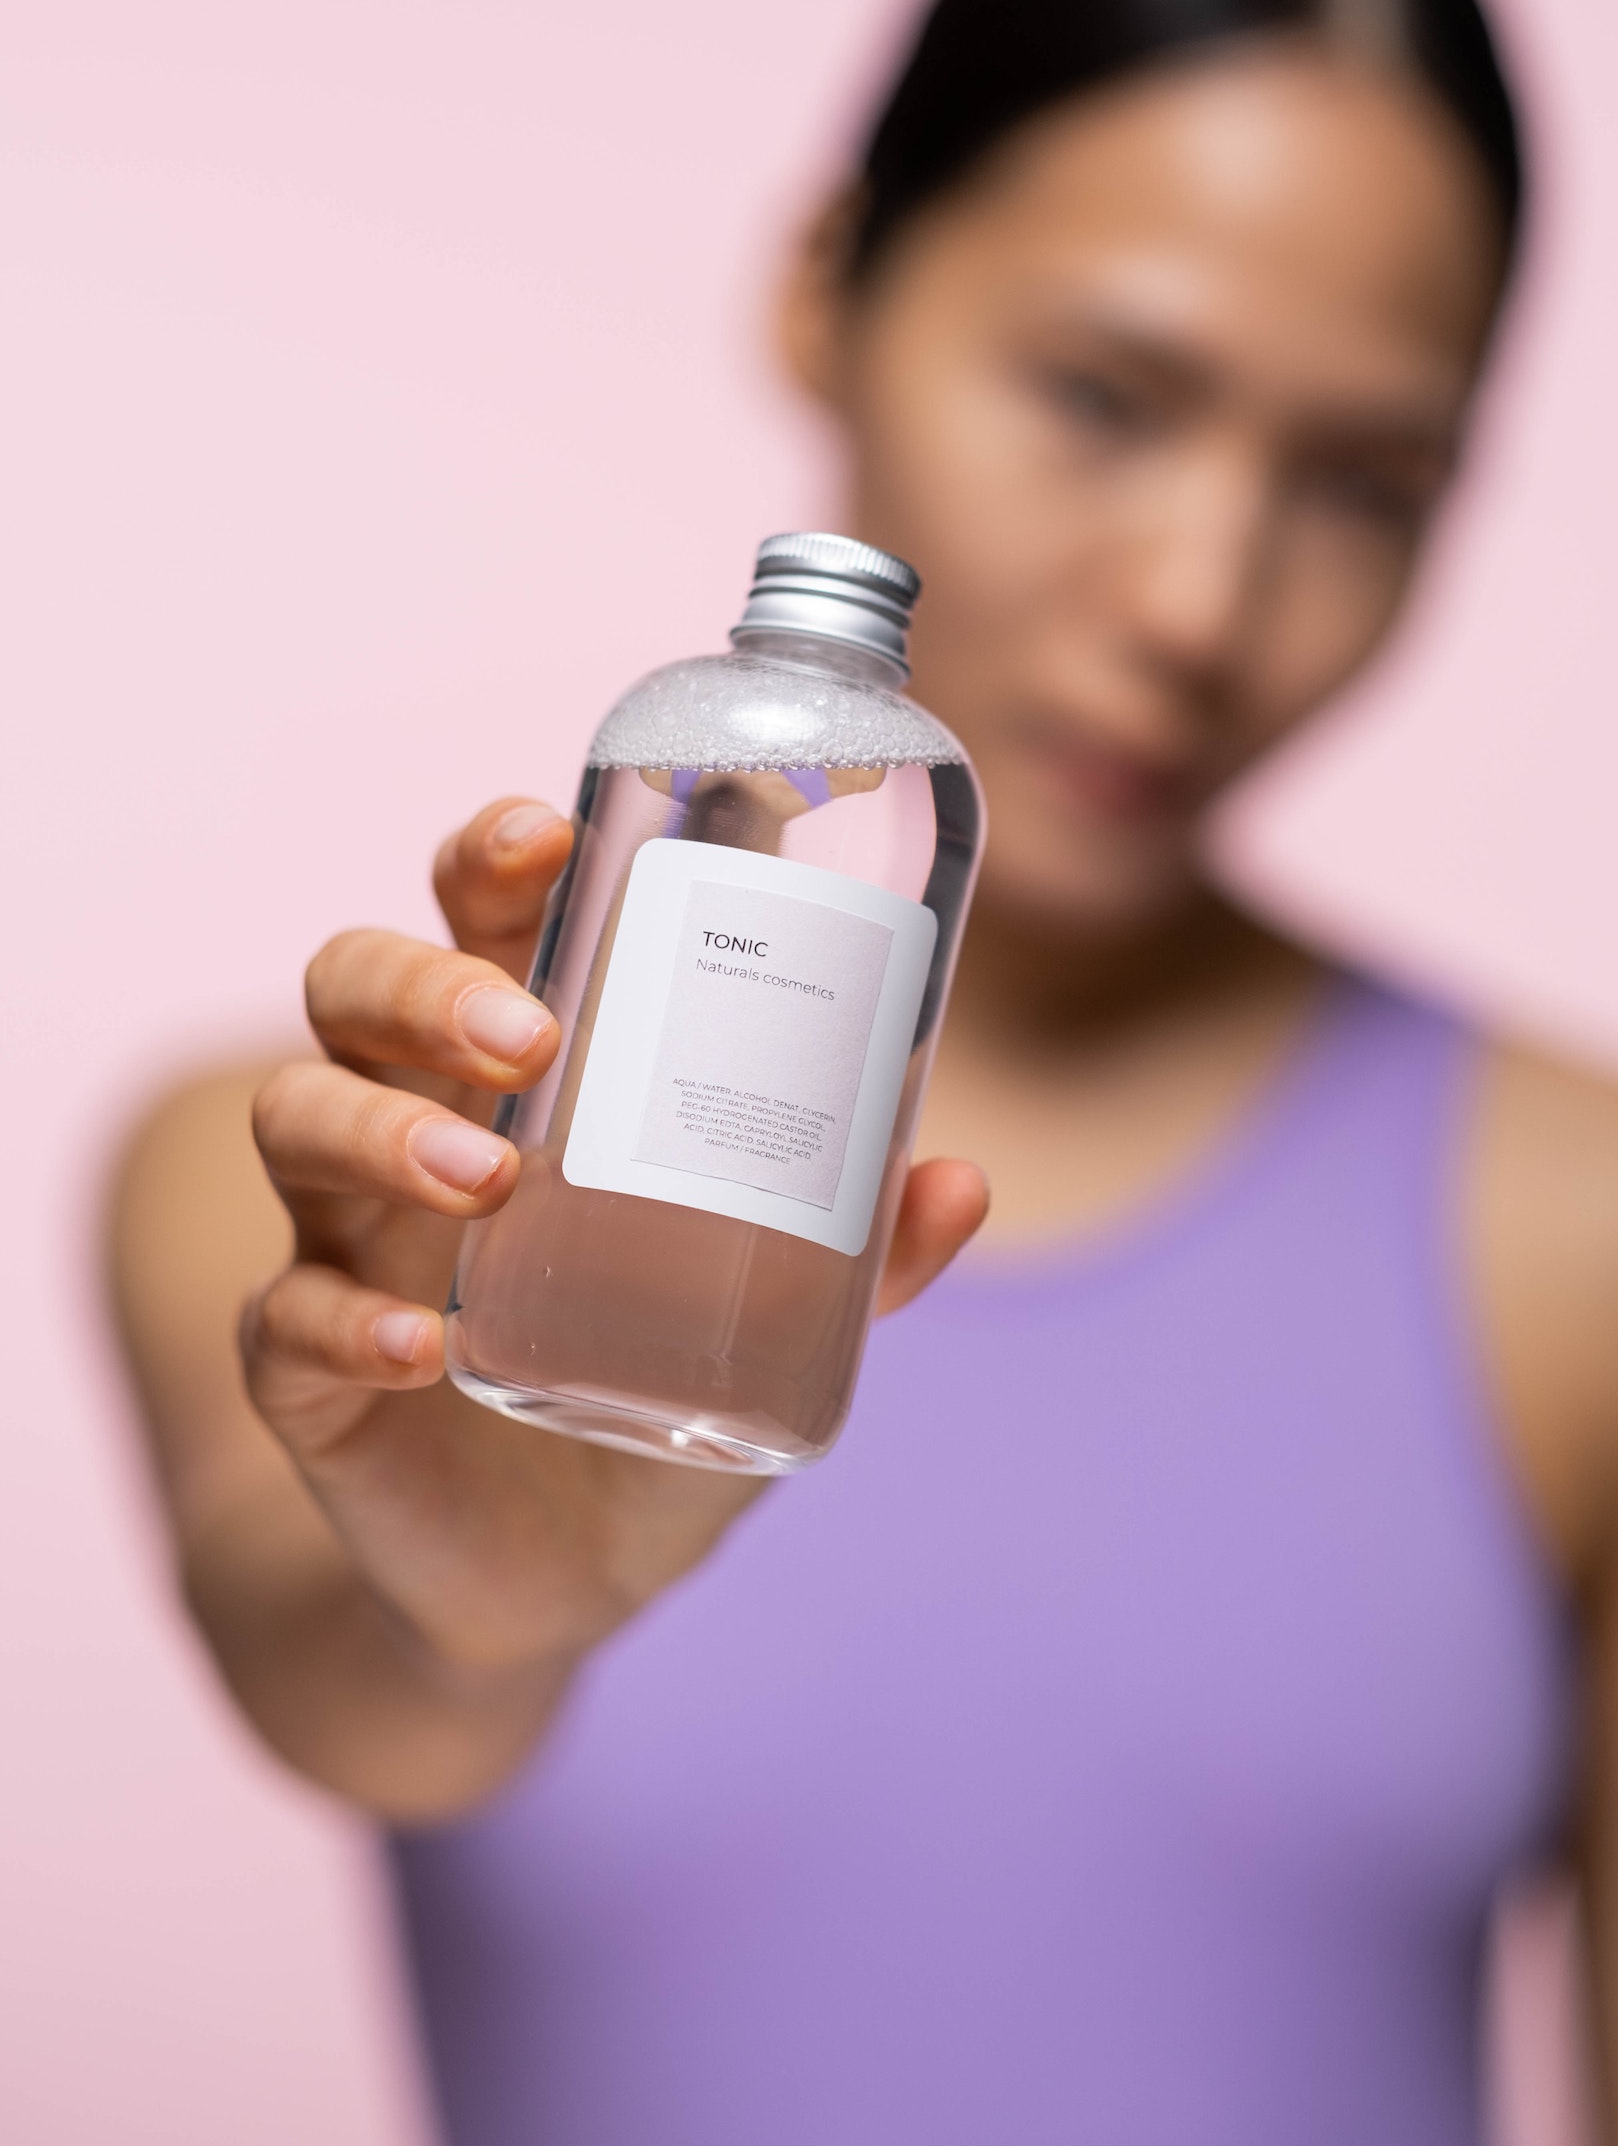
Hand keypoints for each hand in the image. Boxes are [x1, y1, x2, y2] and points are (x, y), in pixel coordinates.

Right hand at [245, 797, 987, 1687]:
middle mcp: (415, 1126)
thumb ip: (855, 1252)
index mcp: (519, 1072)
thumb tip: (956, 1180)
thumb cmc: (658, 1385)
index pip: (473, 919)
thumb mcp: (774, 1319)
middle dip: (424, 982)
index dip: (489, 856)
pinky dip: (344, 1322)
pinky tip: (423, 1347)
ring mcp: (348, 1242)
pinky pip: (282, 1320)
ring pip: (295, 1117)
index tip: (549, 837)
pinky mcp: (307, 1369)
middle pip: (353, 985)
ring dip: (382, 1128)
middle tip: (524, 1034)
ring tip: (487, 1173)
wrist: (558, 1578)